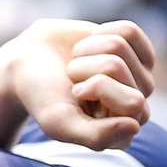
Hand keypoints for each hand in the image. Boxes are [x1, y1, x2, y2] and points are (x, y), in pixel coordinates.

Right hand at [5, 20, 155, 149]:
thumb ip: (96, 136)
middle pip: (118, 68)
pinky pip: (127, 31)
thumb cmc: (42, 96)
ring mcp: (139, 78)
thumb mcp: (59, 122)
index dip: (96, 89)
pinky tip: (88, 50)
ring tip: (76, 66)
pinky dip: (98, 34)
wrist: (28, 63)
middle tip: (71, 80)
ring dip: (87, 51)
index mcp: (119, 134)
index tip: (74, 94)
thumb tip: (134, 126)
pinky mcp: (136, 51)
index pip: (132, 103)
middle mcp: (136, 108)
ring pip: (119, 46)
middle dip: (86, 67)